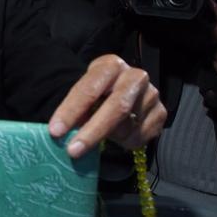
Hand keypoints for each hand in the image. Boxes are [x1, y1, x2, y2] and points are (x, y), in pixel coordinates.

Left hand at [49, 54, 165, 154]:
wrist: (125, 93)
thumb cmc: (97, 94)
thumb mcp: (84, 94)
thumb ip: (77, 110)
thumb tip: (64, 134)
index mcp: (110, 65)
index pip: (89, 88)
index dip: (71, 111)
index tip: (55, 131)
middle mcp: (135, 76)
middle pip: (116, 107)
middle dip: (92, 132)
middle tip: (72, 151)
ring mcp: (152, 94)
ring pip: (128, 126)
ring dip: (109, 137)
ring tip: (103, 133)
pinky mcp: (161, 113)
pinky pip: (140, 137)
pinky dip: (124, 142)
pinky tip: (119, 135)